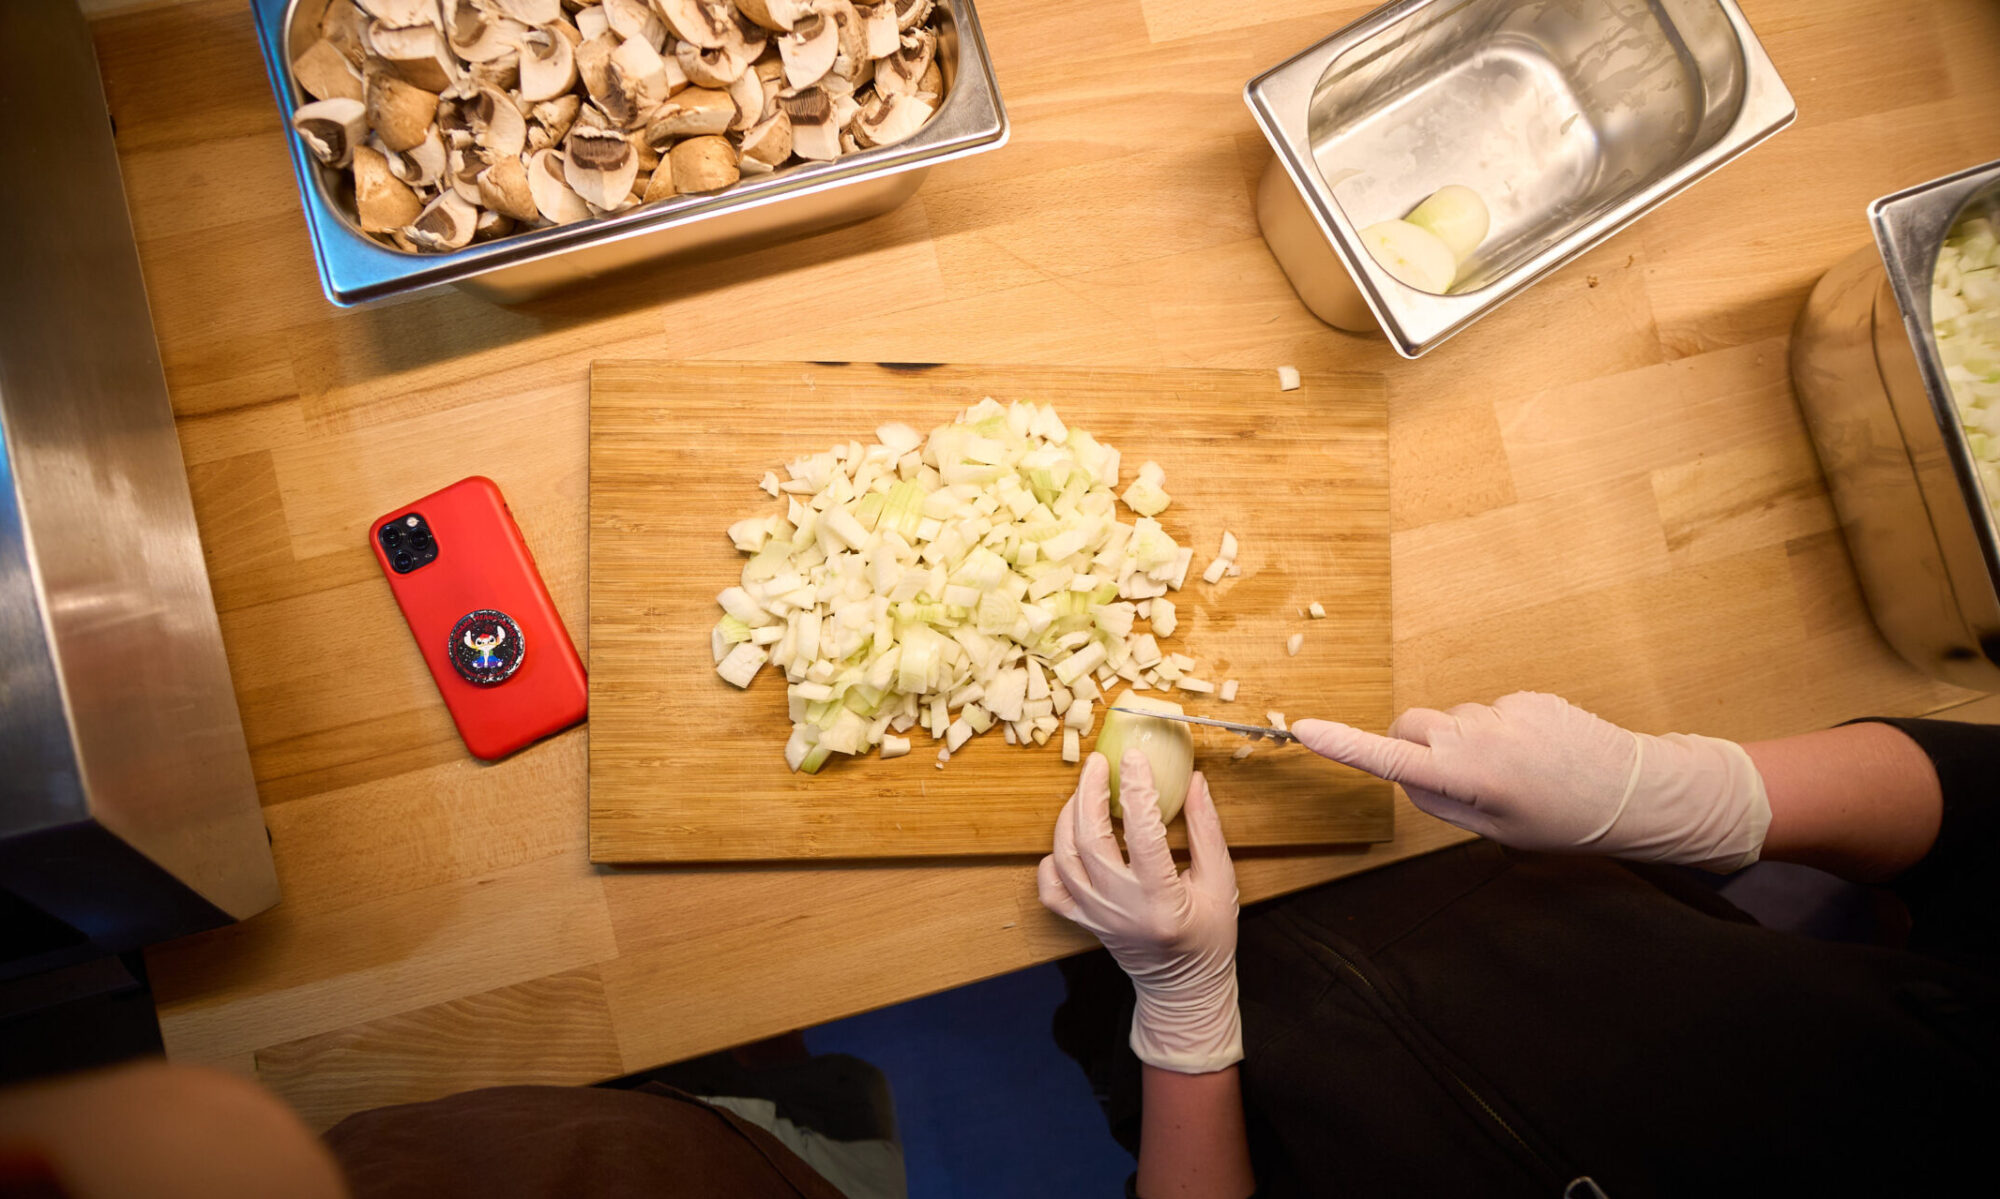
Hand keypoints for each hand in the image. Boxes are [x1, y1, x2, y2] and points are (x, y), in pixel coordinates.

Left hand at [1039, 750, 1242, 1073]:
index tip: (1135, 758)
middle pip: (1090, 841)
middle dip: (1089, 794)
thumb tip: (1195, 780)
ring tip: (1084, 791)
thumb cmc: (1209, 937)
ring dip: (1068, 818)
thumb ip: (1207, 830)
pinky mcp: (1083, 923)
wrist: (1183, 989)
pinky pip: (1051, 890)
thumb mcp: (1221, 883)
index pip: (1143, 834)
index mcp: (1162, 899)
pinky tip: (1066, 841)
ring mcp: (1096, 918)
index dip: (1137, 790)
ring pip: (1064, 859)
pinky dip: (1050, 861)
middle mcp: (1121, 909)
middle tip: (1098, 763)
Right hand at [1293, 691, 1770, 872]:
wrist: (1634, 790)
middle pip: (1412, 725)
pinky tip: (1535, 755)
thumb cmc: (1561, 821)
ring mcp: (1503, 710)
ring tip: (1514, 773)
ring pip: (1454, 721)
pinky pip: (1491, 713)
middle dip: (1414, 745)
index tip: (1304, 729)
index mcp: (1466, 776)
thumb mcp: (1493, 829)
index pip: (1389, 757)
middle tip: (1454, 781)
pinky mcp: (1525, 696)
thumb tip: (1410, 773)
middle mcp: (1478, 735)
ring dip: (1466, 742)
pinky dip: (1499, 733)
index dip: (1343, 745)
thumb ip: (1441, 800)